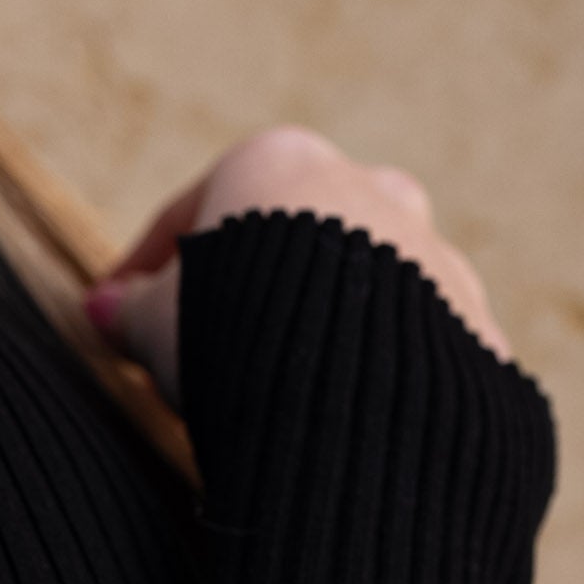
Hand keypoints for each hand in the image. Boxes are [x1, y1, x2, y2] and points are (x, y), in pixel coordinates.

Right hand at [85, 123, 511, 411]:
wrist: (361, 402)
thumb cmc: (237, 340)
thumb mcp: (155, 326)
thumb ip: (131, 313)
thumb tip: (109, 310)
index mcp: (280, 164)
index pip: (191, 213)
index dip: (143, 269)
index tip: (118, 314)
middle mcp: (368, 191)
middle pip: (288, 243)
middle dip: (244, 294)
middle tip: (199, 354)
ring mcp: (432, 256)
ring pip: (357, 296)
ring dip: (314, 334)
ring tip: (271, 395)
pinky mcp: (473, 328)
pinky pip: (404, 350)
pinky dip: (367, 375)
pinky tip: (335, 419)